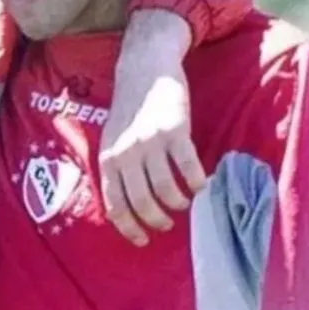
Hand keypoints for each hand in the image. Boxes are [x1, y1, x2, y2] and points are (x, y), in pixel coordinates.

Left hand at [100, 13, 206, 245]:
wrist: (143, 69)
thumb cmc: (128, 109)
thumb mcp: (111, 139)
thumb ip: (117, 168)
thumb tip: (125, 206)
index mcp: (108, 158)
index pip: (115, 204)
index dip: (129, 228)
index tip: (143, 240)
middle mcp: (126, 153)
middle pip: (142, 202)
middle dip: (157, 220)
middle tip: (167, 224)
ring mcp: (151, 143)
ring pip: (166, 189)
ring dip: (178, 204)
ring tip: (184, 204)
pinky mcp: (175, 131)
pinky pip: (188, 168)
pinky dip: (196, 183)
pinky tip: (200, 185)